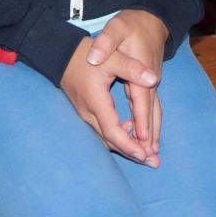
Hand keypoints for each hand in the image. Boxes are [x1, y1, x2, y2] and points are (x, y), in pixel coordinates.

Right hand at [61, 12, 164, 166]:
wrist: (62, 55)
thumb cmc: (87, 55)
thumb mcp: (112, 57)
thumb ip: (132, 68)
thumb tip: (154, 79)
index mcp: (96, 101)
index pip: (112, 131)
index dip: (128, 144)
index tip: (144, 154)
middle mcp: (88, 113)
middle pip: (110, 140)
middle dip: (131, 152)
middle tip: (153, 162)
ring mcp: (84, 115)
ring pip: (106, 138)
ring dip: (125, 146)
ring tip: (146, 154)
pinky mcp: (85, 113)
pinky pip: (102, 131)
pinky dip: (117, 137)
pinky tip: (132, 134)